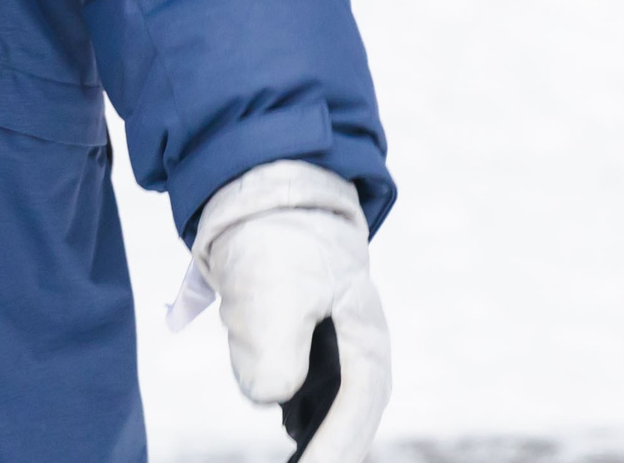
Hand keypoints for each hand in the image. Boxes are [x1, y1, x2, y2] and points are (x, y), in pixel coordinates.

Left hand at [180, 161, 389, 461]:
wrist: (259, 187)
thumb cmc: (279, 235)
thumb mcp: (277, 287)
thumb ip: (275, 345)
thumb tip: (269, 396)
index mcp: (364, 340)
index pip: (355, 409)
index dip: (335, 447)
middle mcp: (351, 350)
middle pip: (343, 415)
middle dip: (326, 444)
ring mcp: (324, 346)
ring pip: (314, 403)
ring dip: (304, 427)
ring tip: (293, 446)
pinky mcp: (293, 339)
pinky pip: (291, 386)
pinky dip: (280, 399)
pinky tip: (276, 420)